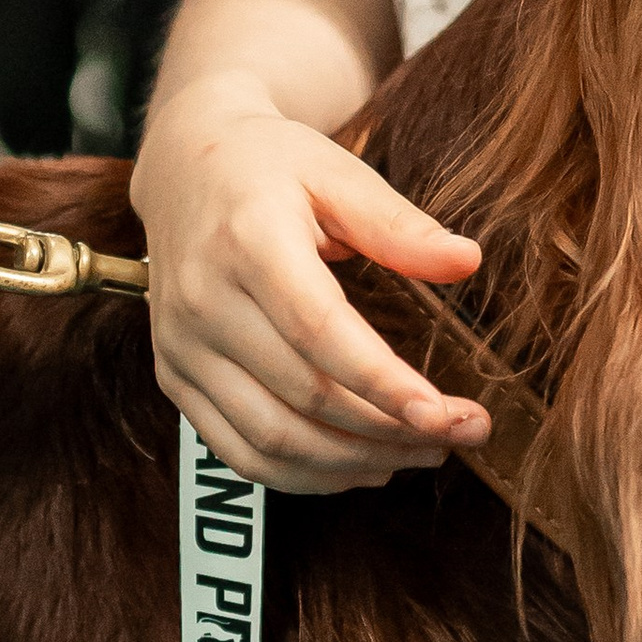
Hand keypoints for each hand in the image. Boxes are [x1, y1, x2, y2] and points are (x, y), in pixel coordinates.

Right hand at [133, 78, 491, 494]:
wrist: (183, 168)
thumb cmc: (273, 166)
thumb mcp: (339, 172)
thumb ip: (399, 224)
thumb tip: (467, 262)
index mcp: (247, 241)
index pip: (318, 330)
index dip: (382, 382)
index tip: (444, 413)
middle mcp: (203, 302)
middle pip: (303, 395)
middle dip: (391, 429)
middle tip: (464, 432)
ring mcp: (181, 348)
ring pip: (271, 439)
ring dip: (355, 462)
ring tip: (426, 453)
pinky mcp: (174, 378)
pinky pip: (239, 452)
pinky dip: (305, 475)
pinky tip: (363, 466)